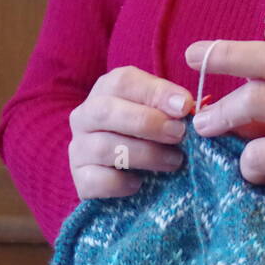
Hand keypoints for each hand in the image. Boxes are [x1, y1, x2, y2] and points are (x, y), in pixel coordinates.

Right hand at [68, 66, 196, 198]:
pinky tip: (139, 183)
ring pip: (104, 148)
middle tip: (178, 134)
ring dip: (145, 154)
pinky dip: (122, 183)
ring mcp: (78, 149)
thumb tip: (186, 107)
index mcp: (105, 92)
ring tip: (173, 161)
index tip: (184, 106)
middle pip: (106, 111)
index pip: (122, 81)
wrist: (118, 173)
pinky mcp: (78, 179)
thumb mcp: (159, 113)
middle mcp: (85, 117)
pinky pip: (97, 180)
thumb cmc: (146, 137)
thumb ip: (170, 107)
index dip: (155, 92)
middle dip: (147, 123)